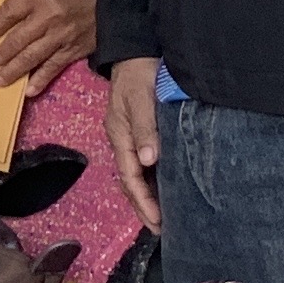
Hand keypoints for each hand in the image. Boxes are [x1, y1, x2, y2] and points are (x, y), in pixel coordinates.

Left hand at [0, 0, 100, 89]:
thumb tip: (15, 18)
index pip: (11, 10)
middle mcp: (50, 15)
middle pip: (18, 38)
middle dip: (3, 52)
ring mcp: (63, 34)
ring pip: (32, 56)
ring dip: (14, 69)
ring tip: (0, 79)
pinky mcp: (76, 48)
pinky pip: (54, 67)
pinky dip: (41, 79)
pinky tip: (29, 89)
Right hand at [107, 56, 162, 228]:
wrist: (135, 52)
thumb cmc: (139, 74)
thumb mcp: (141, 98)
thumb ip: (146, 128)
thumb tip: (149, 160)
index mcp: (120, 136)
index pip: (130, 176)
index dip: (144, 200)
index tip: (158, 220)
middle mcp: (123, 141)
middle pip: (130, 182)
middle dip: (143, 207)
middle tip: (160, 230)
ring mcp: (130, 139)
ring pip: (136, 176)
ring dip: (146, 198)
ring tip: (161, 218)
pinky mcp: (140, 134)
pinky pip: (143, 165)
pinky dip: (151, 182)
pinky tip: (163, 191)